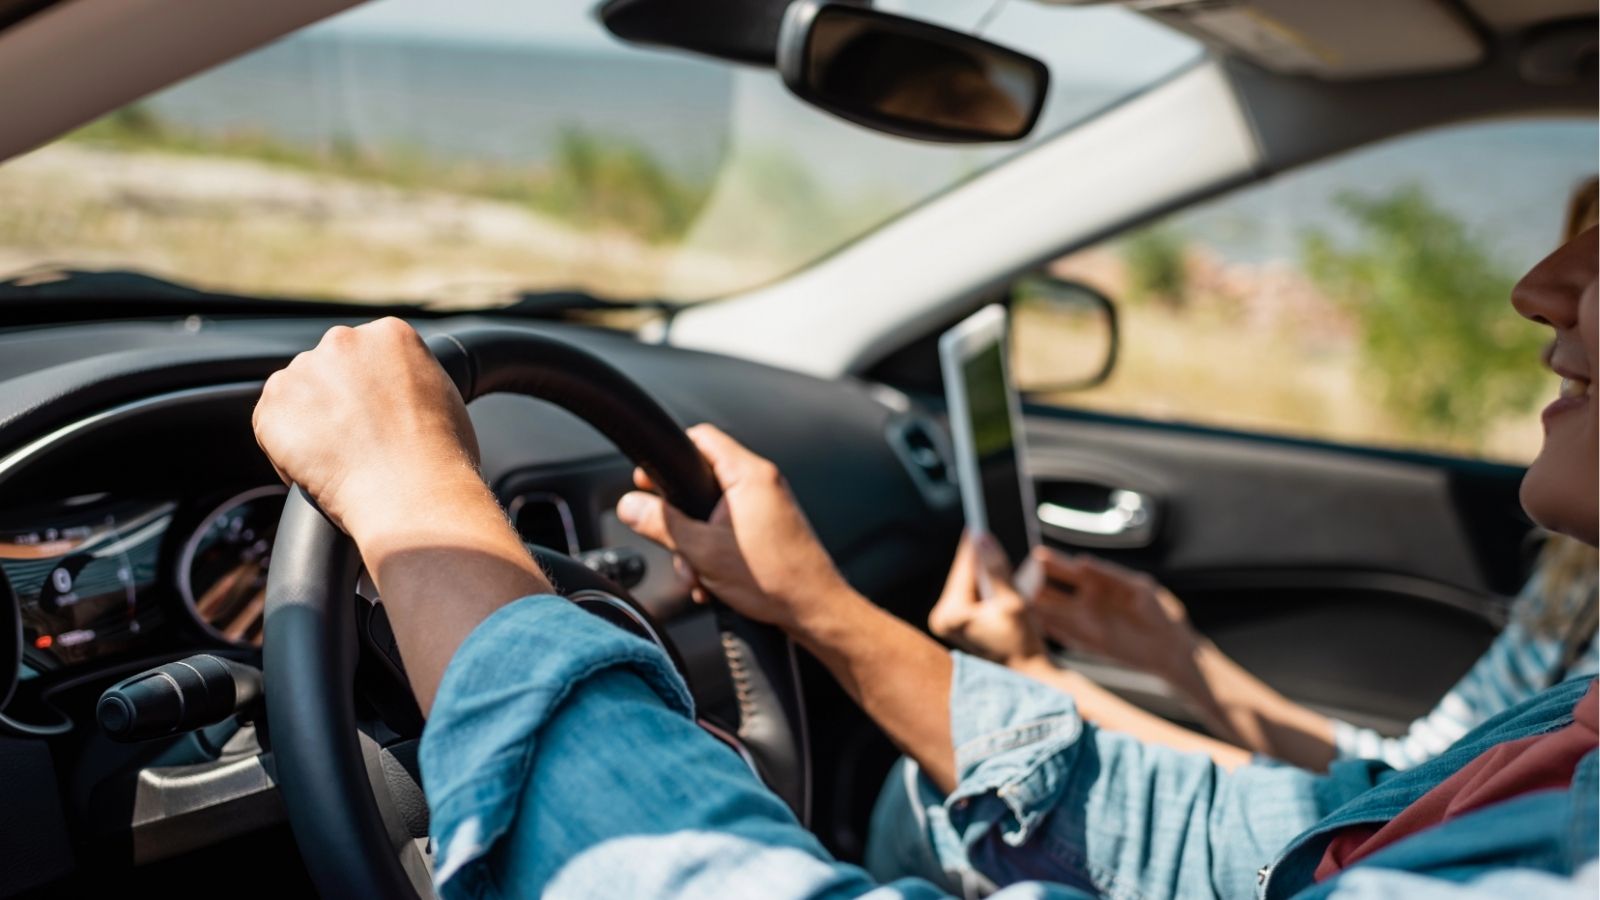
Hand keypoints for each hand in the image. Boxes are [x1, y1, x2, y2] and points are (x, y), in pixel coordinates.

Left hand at [251, 318, 482, 537]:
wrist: (413, 493)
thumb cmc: (440, 456)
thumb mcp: (441, 395)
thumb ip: (408, 378)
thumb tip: (391, 392)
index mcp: (390, 333)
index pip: (365, 354)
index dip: (371, 389)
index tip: (379, 418)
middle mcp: (343, 341)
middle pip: (328, 368)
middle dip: (336, 399)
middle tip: (358, 441)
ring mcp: (304, 371)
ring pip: (296, 394)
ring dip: (309, 422)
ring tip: (341, 460)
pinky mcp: (273, 406)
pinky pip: (270, 425)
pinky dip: (285, 450)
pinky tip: (320, 470)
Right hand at [615, 424, 858, 631]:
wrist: (814, 610)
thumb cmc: (773, 579)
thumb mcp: (702, 551)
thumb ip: (662, 524)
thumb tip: (630, 505)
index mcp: (748, 475)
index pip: (700, 439)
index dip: (669, 457)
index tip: (647, 479)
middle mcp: (761, 483)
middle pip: (701, 481)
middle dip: (680, 520)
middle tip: (672, 542)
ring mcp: (767, 506)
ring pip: (712, 513)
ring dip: (696, 546)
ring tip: (699, 575)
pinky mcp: (769, 529)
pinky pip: (729, 530)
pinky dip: (715, 553)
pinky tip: (712, 583)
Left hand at [927, 532, 1047, 667]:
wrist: (1027, 676)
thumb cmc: (1022, 644)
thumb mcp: (1012, 602)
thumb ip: (996, 569)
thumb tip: (982, 538)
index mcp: (950, 615)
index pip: (963, 569)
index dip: (975, 544)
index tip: (979, 518)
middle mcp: (942, 618)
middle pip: (964, 574)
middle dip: (980, 556)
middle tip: (989, 528)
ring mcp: (948, 622)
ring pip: (968, 582)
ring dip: (984, 570)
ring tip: (996, 546)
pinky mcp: (957, 623)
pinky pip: (971, 593)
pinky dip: (985, 584)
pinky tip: (997, 572)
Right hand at [1026, 550, 1196, 674]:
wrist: (1170, 645)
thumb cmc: (1157, 612)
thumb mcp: (1136, 587)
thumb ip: (1109, 574)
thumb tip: (1082, 561)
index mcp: (1097, 583)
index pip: (1069, 570)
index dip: (1053, 562)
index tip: (1037, 555)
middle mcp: (1086, 602)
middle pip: (1055, 590)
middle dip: (1037, 583)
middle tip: (1021, 576)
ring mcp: (1084, 622)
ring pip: (1054, 611)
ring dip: (1038, 606)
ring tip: (1022, 597)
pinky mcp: (1087, 642)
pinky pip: (1063, 633)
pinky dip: (1050, 627)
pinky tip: (1037, 620)